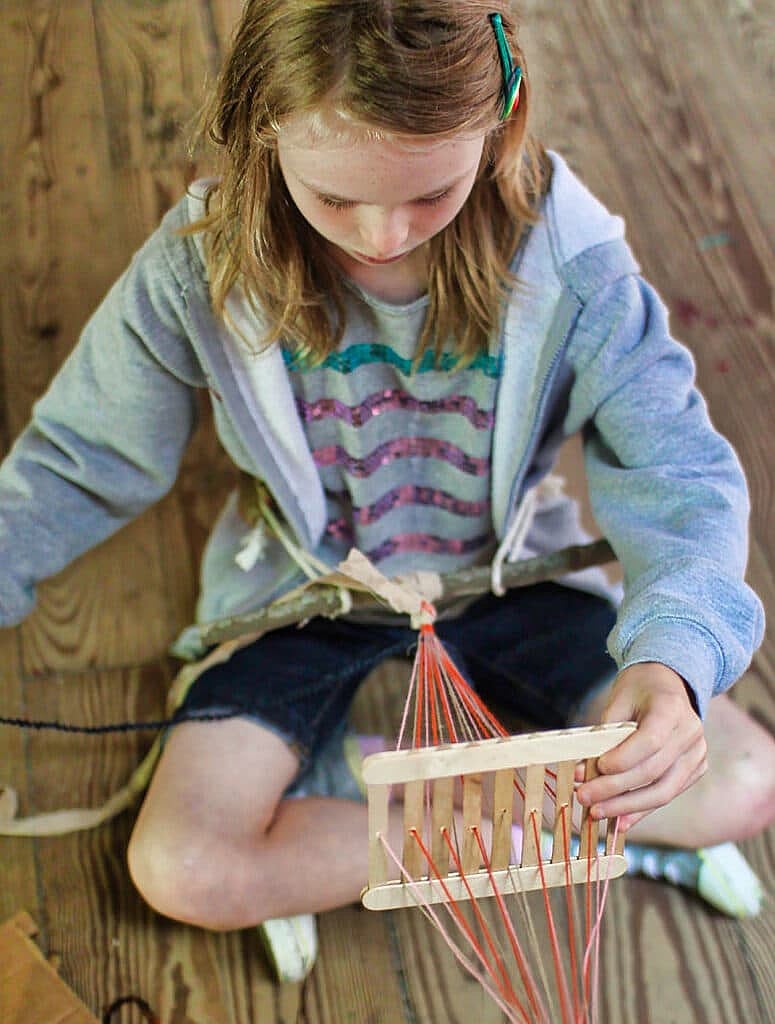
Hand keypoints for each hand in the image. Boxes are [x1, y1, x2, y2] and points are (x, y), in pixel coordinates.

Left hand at [575, 662, 707, 830]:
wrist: (667, 683)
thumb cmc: (637, 690)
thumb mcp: (618, 700)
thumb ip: (605, 734)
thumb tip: (585, 773)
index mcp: (672, 708)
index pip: (650, 741)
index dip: (622, 759)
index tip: (595, 768)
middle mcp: (691, 733)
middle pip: (653, 772)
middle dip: (615, 789)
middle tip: (583, 796)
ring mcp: (697, 754)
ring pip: (662, 791)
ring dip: (626, 807)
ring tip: (596, 812)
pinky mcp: (695, 770)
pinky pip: (666, 795)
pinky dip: (641, 810)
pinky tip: (618, 821)